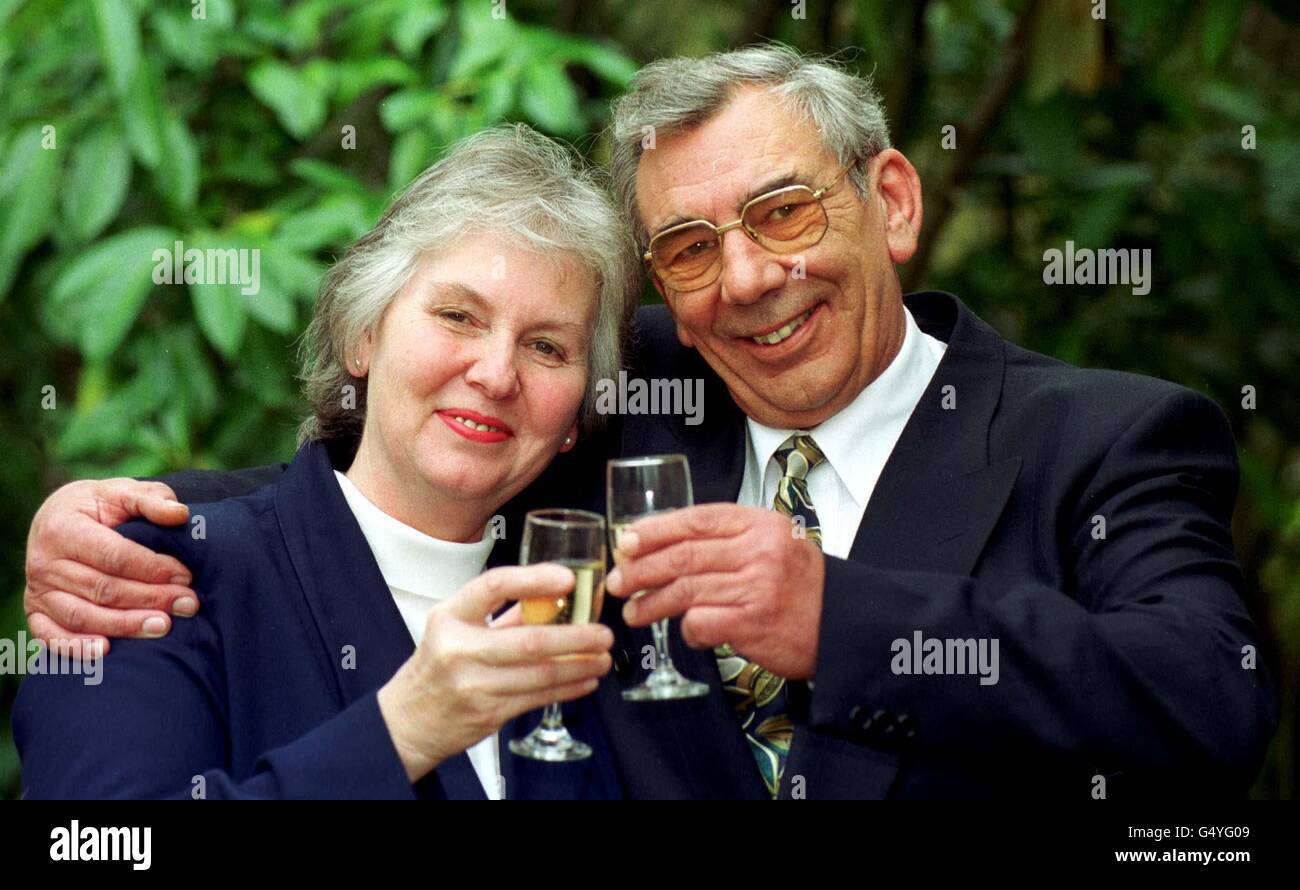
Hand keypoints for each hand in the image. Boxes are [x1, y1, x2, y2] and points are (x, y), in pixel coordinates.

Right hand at [24, 479, 194, 654]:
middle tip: (188, 604)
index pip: (115, 556)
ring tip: (164, 626)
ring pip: (83, 616)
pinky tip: (107, 650)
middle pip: (104, 589)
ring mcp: (37, 591)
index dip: (153, 568)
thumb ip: (151, 499)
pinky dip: (76, 647)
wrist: (58, 519)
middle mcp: (44, 562)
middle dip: (151, 599)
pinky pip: (52, 637)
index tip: (187, 575)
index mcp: (63, 528)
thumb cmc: (98, 507)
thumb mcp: (121, 492)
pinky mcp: (36, 612)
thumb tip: (180, 513)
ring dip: (125, 625)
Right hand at [377, 564, 613, 781]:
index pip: (494, 586)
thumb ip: (504, 612)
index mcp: (450, 616)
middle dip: (577, 637)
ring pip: (540, 674)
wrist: (408, 720)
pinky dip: (568, 688)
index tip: (569, 578)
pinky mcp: (488, 714)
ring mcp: (473, 685)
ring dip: (580, 666)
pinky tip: (585, 680)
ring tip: (603, 658)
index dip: (535, 579)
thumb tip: (555, 596)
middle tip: (603, 633)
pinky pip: (538, 698)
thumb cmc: (438, 666)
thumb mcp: (457, 627)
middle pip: (530, 640)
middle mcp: (459, 649)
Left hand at [605, 504, 824, 678]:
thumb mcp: (772, 544)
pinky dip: (686, 630)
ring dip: (651, 603)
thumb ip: (727, 539)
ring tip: (633, 612)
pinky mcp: (753, 624)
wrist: (843, 625)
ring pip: (685, 590)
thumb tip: (661, 543)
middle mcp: (758, 551)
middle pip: (683, 555)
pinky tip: (686, 633)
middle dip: (641, 569)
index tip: (626, 541)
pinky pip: (700, 623)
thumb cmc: (800, 586)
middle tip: (618, 581)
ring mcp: (756, 587)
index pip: (695, 520)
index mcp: (759, 524)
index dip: (654, 530)